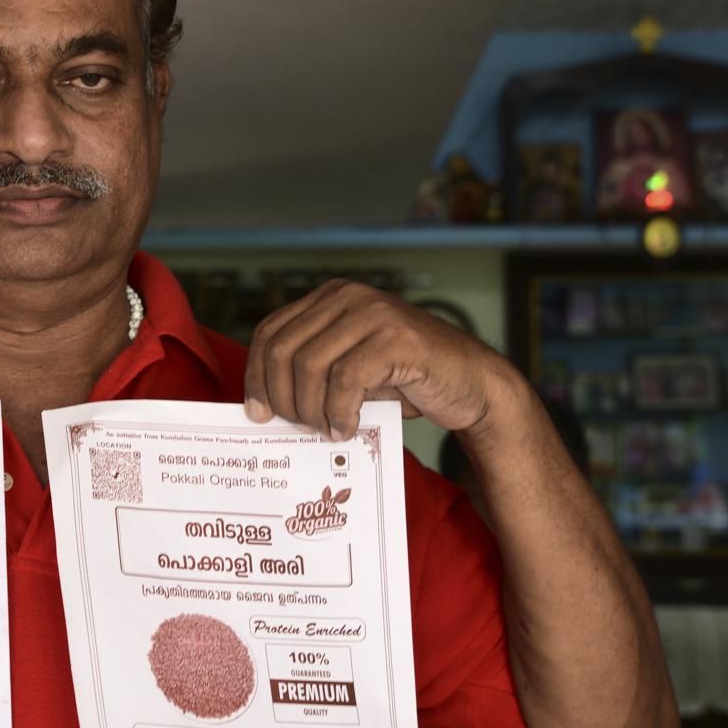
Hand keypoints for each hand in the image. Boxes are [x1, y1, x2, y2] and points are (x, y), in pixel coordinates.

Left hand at [244, 280, 518, 439]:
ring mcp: (374, 313)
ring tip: (326, 430)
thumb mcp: (348, 369)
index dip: (256, 376)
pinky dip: (339, 411)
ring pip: (309, 366)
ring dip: (312, 409)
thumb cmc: (405, 380)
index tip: (258, 413)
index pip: (270, 333)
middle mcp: (348, 297)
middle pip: (283, 350)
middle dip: (282, 397)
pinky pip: (345, 380)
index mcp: (330, 298)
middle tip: (297, 427)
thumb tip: (261, 406)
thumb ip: (310, 373)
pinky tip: (346, 428)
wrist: (471, 383)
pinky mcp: (397, 338)